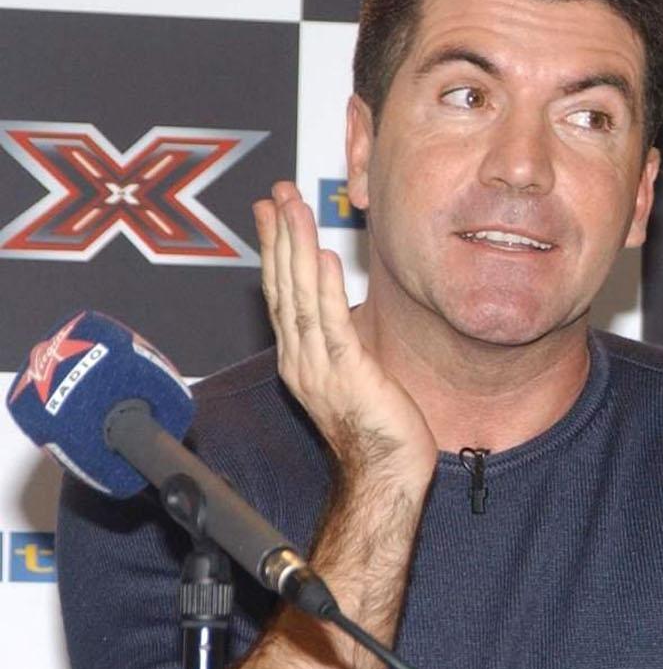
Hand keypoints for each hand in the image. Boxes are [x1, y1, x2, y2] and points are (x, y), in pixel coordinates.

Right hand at [252, 182, 433, 483]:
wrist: (385, 474)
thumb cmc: (379, 429)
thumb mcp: (356, 373)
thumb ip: (343, 339)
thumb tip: (342, 309)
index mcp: (301, 357)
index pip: (281, 293)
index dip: (275, 249)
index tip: (270, 212)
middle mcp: (301, 358)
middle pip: (282, 286)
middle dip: (278, 236)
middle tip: (274, 193)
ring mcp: (318, 365)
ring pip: (299, 295)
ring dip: (294, 247)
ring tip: (291, 207)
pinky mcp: (346, 371)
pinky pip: (330, 323)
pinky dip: (322, 287)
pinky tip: (320, 255)